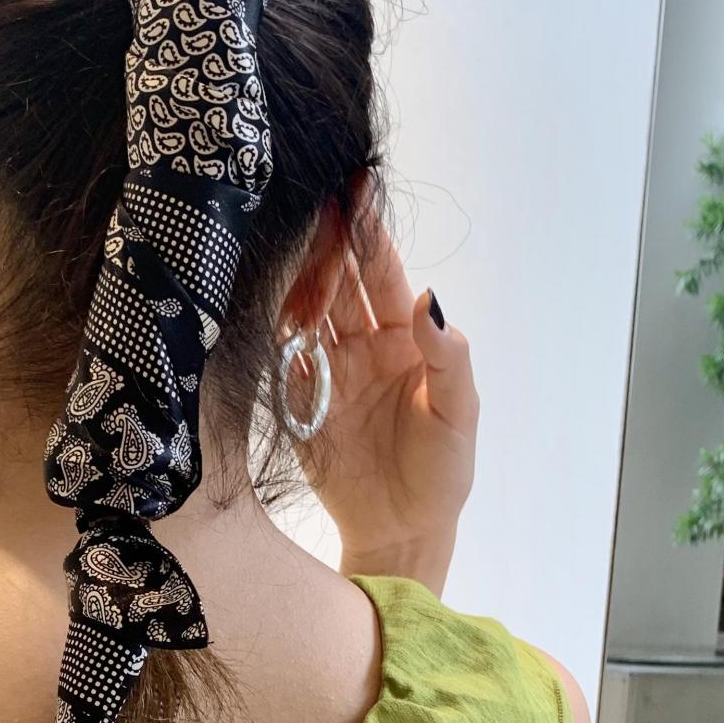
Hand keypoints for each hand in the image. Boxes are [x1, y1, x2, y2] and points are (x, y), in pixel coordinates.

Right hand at [293, 191, 477, 594]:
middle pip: (338, 284)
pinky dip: (273, 332)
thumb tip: (429, 300)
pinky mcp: (297, 404)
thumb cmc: (442, 473)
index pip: (382, 276)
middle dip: (325, 243)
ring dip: (297, 281)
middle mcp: (362, 347)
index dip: (368, 236)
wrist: (401, 531)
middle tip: (309, 202)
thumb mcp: (458, 415)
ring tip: (284, 244)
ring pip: (305, 313)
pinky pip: (281, 360)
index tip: (354, 191)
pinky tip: (265, 302)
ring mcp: (326, 374)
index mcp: (404, 341)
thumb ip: (449, 358)